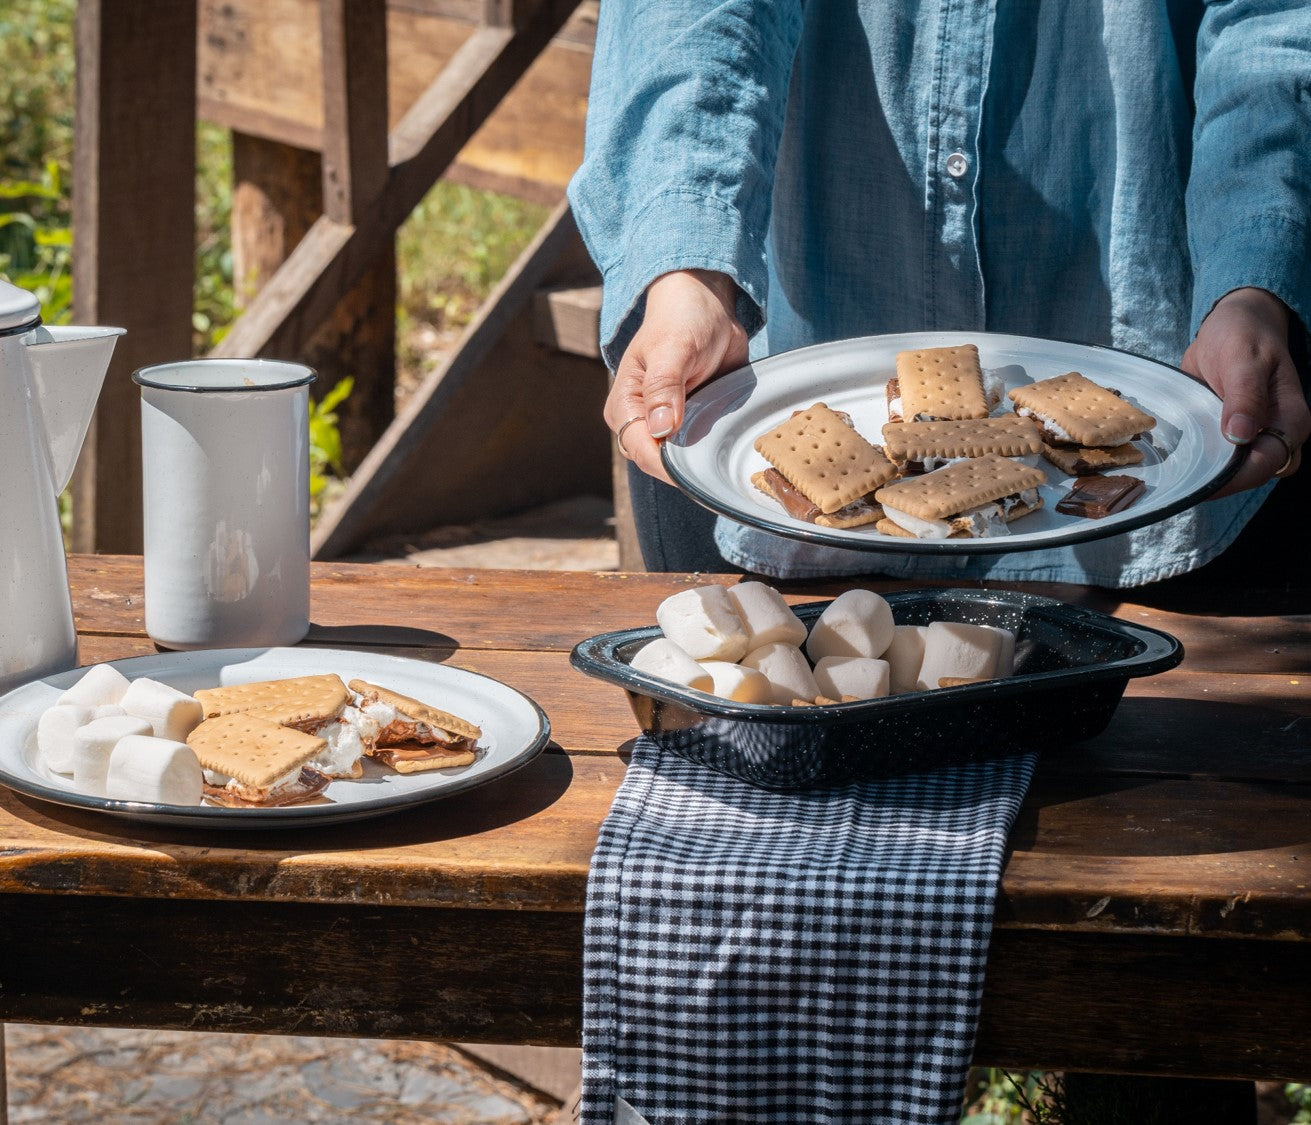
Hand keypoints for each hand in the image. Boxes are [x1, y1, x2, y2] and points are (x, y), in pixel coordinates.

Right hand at [606, 269, 748, 482]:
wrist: (706, 304)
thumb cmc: (681, 319)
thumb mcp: (672, 348)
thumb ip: (664, 386)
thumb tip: (660, 428)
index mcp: (625, 406)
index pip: (641, 451)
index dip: (668, 465)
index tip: (697, 466)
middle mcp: (642, 421)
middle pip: (660, 463)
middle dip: (688, 467)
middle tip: (720, 460)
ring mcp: (668, 425)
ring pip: (682, 461)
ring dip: (704, 460)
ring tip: (728, 452)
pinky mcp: (691, 424)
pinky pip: (702, 449)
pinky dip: (716, 450)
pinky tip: (732, 444)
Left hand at [1181, 287, 1309, 496]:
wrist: (1231, 323)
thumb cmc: (1244, 335)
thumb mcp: (1244, 358)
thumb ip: (1244, 395)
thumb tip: (1241, 435)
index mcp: (1289, 419)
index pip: (1267, 461)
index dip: (1238, 476)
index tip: (1203, 481)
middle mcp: (1274, 433)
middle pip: (1252, 475)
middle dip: (1220, 482)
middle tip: (1180, 480)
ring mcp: (1251, 436)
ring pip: (1233, 471)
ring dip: (1205, 474)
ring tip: (1172, 474)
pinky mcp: (1228, 434)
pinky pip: (1216, 457)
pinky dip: (1197, 460)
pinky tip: (1172, 460)